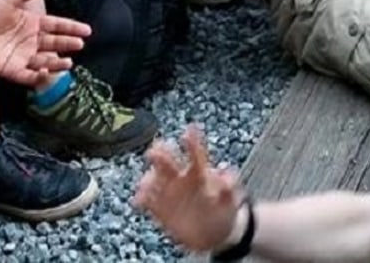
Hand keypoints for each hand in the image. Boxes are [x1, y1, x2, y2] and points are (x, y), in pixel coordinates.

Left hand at [0, 0, 89, 84]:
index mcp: (31, 23)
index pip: (56, 26)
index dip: (71, 28)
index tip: (86, 30)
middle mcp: (29, 41)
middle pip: (54, 44)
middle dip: (67, 44)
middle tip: (79, 44)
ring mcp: (21, 56)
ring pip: (45, 62)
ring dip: (57, 63)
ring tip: (67, 62)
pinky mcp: (11, 69)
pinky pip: (29, 76)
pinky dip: (39, 77)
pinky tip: (46, 72)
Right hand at [133, 127, 243, 252]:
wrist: (212, 235)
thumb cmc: (221, 211)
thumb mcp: (230, 200)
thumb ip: (229, 186)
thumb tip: (226, 170)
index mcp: (199, 174)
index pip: (195, 155)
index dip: (192, 143)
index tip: (188, 132)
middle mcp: (180, 179)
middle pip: (169, 161)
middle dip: (161, 153)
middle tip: (155, 151)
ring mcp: (168, 192)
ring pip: (155, 179)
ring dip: (149, 178)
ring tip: (145, 182)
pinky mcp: (160, 208)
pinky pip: (148, 200)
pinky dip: (143, 198)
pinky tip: (139, 199)